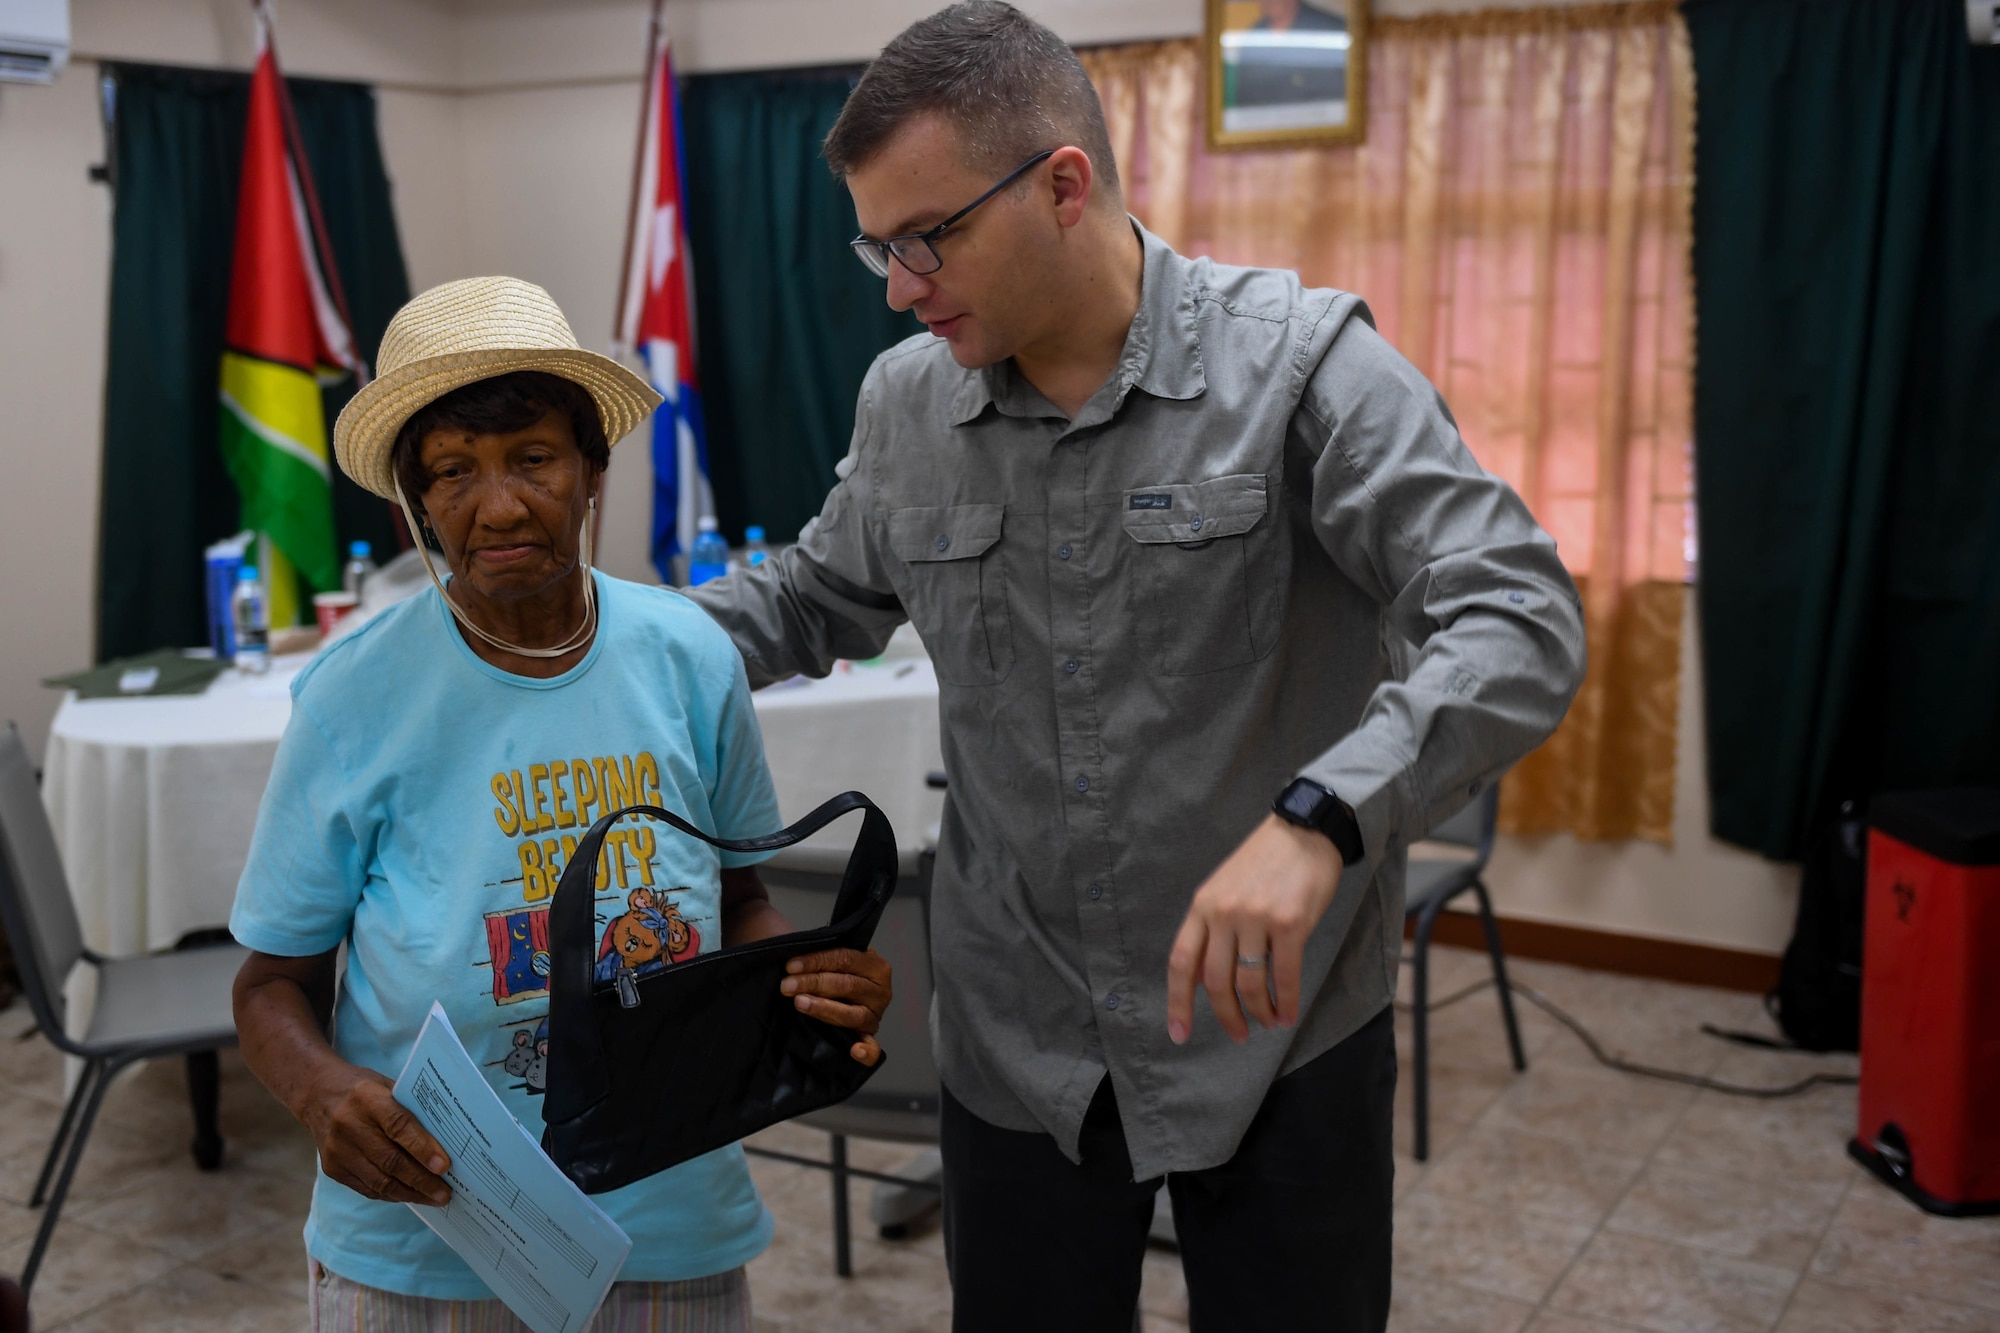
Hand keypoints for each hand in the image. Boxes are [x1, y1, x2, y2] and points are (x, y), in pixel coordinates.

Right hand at [302, 1064, 452, 1206]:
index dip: (422, 1148)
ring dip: (409, 1193)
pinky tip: (410, 1194)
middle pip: (390, 1160)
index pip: (398, 1126)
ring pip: (379, 1180)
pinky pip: (367, 1187)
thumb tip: (445, 1140)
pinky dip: (391, 1194)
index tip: (444, 1166)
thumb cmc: (362, 1089)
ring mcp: (338, 1150)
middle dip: (421, 1180)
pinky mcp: (332, 1168)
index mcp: (367, 1098)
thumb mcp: (386, 1086)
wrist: (316, 1094)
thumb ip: (410, 1109)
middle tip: (445, 1193)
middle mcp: (348, 1125)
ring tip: (433, 1198)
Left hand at [782, 947, 893, 1065]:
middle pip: (846, 985)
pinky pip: (873, 1047)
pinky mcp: (869, 1036)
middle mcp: (880, 990)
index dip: (816, 961)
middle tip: (787, 985)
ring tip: (800, 1003)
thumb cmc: (836, 973)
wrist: (846, 992)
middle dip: (813, 983)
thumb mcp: (835, 960)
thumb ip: (822, 956)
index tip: (791, 966)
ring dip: (824, 1008)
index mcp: (874, 965)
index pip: (844, 958)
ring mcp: (875, 1015)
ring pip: (852, 1013)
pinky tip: (855, 1051)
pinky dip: (866, 1051)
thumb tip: (796, 957)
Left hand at [1166, 815, 1344, 1044]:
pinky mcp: (1290, 922)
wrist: (1303, 830)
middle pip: (1215, 981)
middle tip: (1239, 1034)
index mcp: (1201, 907)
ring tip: (1268, 1022)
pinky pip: (1285, 975)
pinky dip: (1287, 1002)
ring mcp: (1255, 918)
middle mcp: (1223, 913)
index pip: (1181, 962)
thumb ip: (1211, 930)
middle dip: (1227, 1016)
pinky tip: (1288, 1014)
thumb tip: (1201, 979)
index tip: (1180, 1034)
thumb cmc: (1263, 863)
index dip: (1178, 1003)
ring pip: (1249, 983)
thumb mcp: (1223, 890)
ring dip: (1258, 1012)